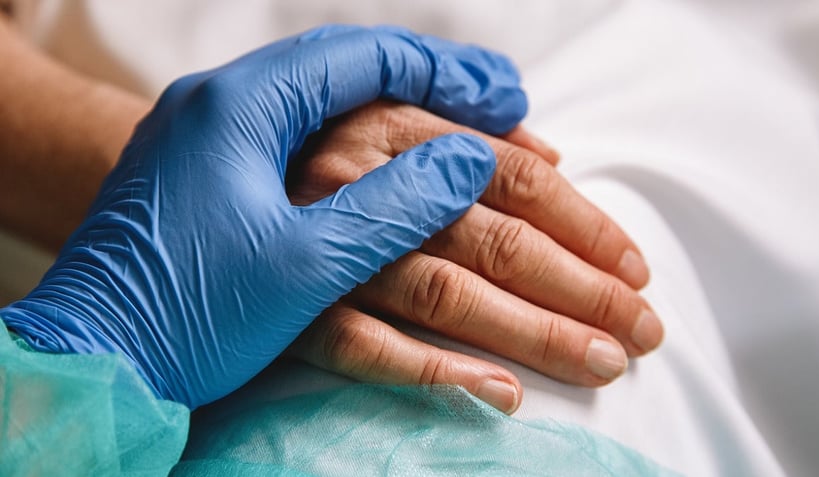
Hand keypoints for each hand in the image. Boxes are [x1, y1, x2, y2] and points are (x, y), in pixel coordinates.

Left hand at [0, 26, 528, 408]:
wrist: (91, 358)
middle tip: (500, 107)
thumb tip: (468, 162)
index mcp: (240, 107)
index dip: (445, 72)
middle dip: (429, 86)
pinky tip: (386, 160)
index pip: (362, 58)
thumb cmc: (186, 316)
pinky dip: (354, 146)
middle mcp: (220, 105)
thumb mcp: (303, 265)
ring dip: (394, 114)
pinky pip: (298, 139)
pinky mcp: (207, 178)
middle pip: (347, 72)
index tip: (505, 98)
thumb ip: (392, 208)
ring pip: (325, 105)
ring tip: (460, 131)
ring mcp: (210, 139)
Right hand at [287, 102, 663, 412]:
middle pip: (495, 239)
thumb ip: (463, 136)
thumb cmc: (307, 160)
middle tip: (640, 329)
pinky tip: (501, 395)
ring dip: (533, 333)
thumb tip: (552, 158)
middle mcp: (360, 183)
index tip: (635, 269)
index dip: (585, 223)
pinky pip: (365, 348)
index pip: (512, 177)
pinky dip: (435, 371)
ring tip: (600, 362)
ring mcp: (324, 251)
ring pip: (447, 294)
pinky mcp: (291, 313)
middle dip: (581, 288)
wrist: (197, 201)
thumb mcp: (380, 124)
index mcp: (390, 129)